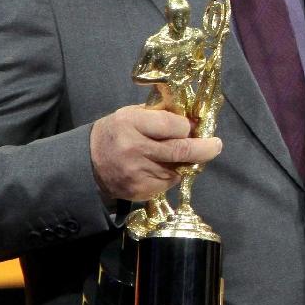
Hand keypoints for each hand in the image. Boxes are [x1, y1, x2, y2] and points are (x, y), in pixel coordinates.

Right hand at [89, 105, 222, 202]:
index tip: (189, 126)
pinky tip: (161, 168)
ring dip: (185, 163)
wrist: (89, 163)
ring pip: (178, 169)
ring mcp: (138, 172)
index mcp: (131, 123)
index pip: (174, 126)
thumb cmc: (117, 133)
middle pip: (182, 151)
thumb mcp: (133, 114)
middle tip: (216, 145)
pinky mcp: (140, 190)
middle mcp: (135, 148)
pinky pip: (168, 183)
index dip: (186, 127)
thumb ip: (161, 116)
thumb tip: (194, 121)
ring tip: (178, 156)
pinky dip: (171, 175)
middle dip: (205, 148)